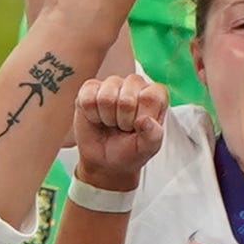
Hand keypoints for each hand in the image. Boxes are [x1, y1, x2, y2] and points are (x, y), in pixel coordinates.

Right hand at [73, 73, 169, 190]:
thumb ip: (153, 135)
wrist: (105, 160)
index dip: (141, 117)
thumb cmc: (129, 150)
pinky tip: (98, 118)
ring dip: (107, 118)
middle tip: (124, 127)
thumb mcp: (147, 148)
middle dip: (123, 121)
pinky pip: (88, 98)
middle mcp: (135, 85)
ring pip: (106, 98)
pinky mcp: (91, 87)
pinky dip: (92, 114)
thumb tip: (147, 120)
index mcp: (155, 96)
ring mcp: (113, 84)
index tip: (139, 127)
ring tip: (112, 123)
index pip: (150, 97)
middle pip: (127, 99)